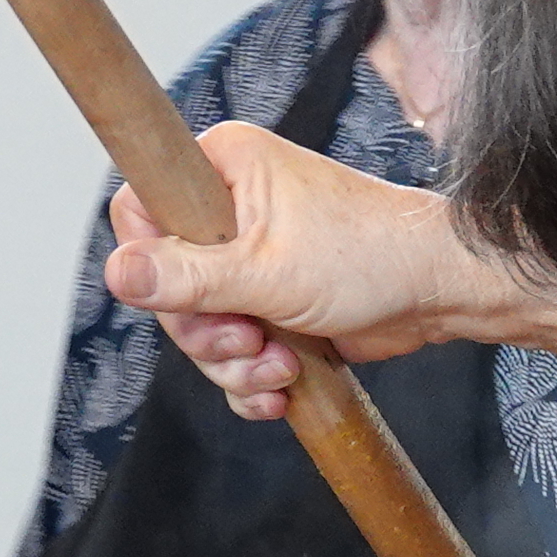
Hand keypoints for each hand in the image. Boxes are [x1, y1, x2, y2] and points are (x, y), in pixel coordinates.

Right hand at [103, 125, 482, 419]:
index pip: (139, 207)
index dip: (151, 262)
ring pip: (198, 325)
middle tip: (247, 339)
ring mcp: (249, 259)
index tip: (187, 293)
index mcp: (224, 168)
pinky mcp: (270, 302)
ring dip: (233, 362)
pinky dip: (251, 378)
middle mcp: (230, 208)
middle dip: (205, 331)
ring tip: (277, 365)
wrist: (438, 292)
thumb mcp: (264, 272)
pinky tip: (280, 388)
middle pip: (165, 283)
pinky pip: (231, 350)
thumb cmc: (370, 257)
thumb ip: (184, 277)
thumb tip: (117, 273)